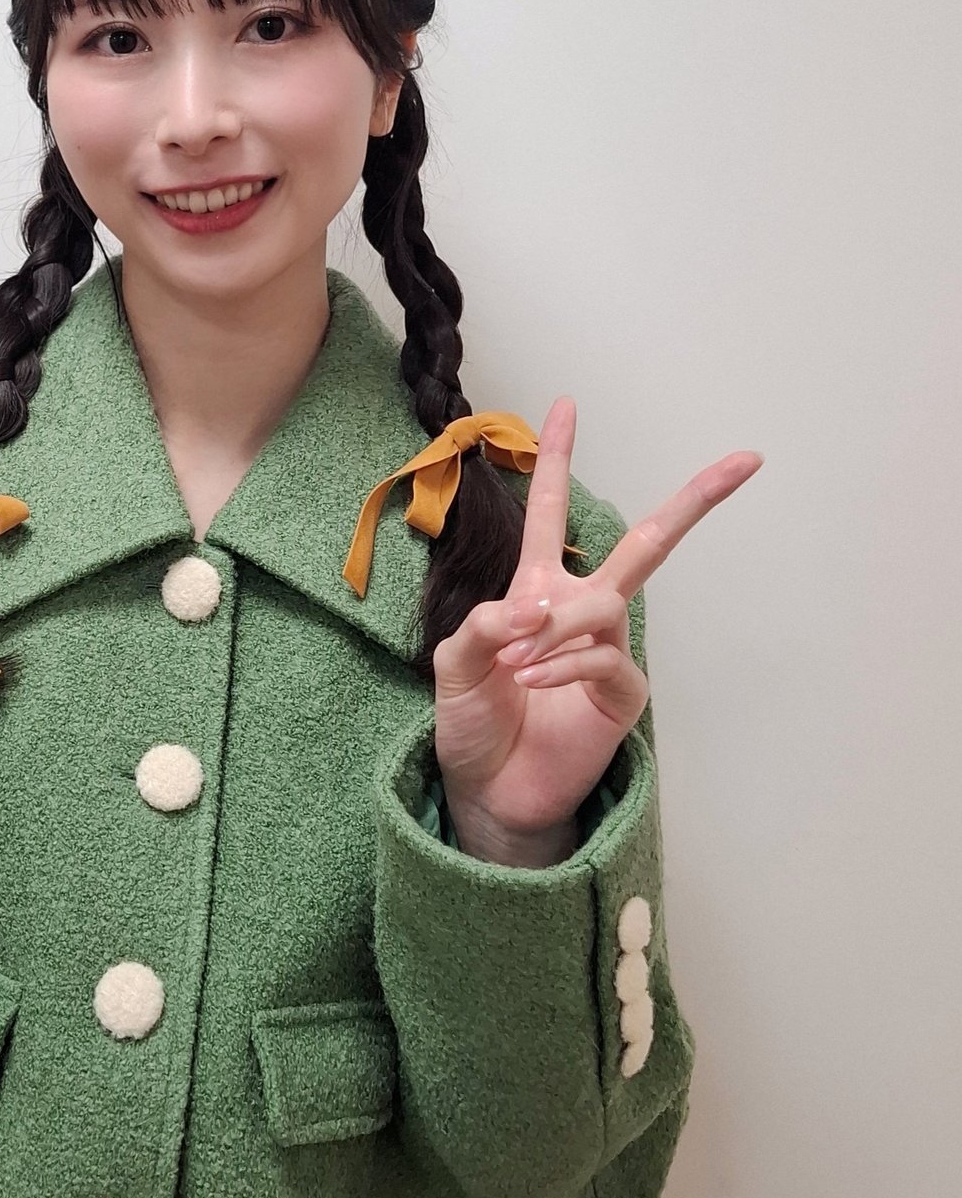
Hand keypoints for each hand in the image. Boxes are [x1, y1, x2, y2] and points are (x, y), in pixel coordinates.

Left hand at [432, 396, 761, 856]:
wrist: (488, 791)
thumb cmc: (473, 722)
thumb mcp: (453, 664)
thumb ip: (480, 625)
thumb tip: (530, 609)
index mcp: (536, 590)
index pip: (548, 512)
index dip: (555, 458)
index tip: (566, 405)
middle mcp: (580, 611)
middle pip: (648, 543)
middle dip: (696, 500)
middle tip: (745, 462)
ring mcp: (608, 652)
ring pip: (605, 603)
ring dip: (557, 625)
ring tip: (516, 660)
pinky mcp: (622, 696)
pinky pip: (604, 658)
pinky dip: (564, 662)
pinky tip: (532, 678)